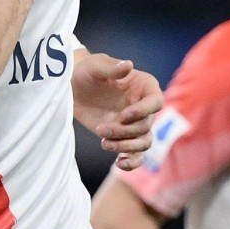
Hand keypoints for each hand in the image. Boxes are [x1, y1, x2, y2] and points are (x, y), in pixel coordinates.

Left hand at [72, 52, 162, 170]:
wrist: (73, 87)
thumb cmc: (87, 71)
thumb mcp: (96, 66)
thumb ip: (112, 67)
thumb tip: (128, 65)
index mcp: (144, 86)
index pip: (156, 102)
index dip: (143, 112)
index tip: (123, 116)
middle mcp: (144, 107)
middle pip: (146, 126)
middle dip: (125, 131)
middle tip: (101, 129)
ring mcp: (134, 124)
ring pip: (143, 142)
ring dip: (126, 147)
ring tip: (104, 143)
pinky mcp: (123, 137)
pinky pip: (136, 155)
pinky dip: (132, 162)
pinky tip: (119, 163)